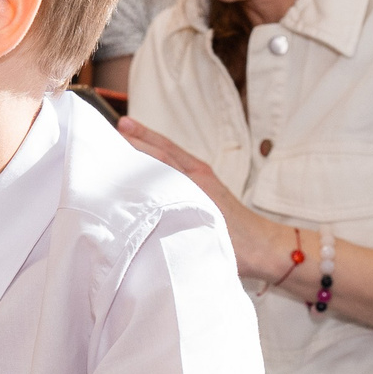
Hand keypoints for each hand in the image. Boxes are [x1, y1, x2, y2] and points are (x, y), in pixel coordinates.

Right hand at [118, 119, 287, 279]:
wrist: (264, 245)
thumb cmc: (235, 246)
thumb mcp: (201, 239)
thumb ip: (174, 230)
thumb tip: (145, 227)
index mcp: (195, 186)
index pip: (160, 159)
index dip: (137, 149)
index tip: (113, 141)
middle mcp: (197, 176)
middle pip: (161, 151)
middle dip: (136, 139)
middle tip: (108, 130)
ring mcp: (201, 176)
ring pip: (169, 152)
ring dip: (147, 140)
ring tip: (123, 127)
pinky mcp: (204, 181)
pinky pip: (177, 160)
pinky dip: (160, 150)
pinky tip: (148, 148)